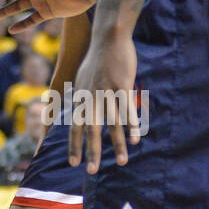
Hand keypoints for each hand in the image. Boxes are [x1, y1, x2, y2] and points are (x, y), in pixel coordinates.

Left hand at [69, 31, 139, 172]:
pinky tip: (135, 139)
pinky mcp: (122, 84)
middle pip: (91, 128)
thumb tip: (77, 109)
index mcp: (80, 95)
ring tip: (122, 162)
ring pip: (112, 123)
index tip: (73, 162)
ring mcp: (106, 90)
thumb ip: (81, 95)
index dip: (74, 144)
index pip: (74, 124)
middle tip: (92, 171)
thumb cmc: (97, 58)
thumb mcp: (83, 77)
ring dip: (118, 144)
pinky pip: (127, 109)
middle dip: (92, 151)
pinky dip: (132, 125)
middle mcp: (91, 95)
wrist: (108, 37)